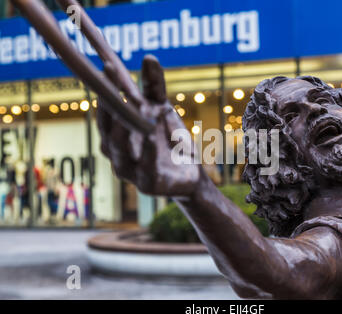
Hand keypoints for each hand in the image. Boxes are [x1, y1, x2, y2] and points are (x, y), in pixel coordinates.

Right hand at [96, 55, 200, 196]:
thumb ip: (154, 87)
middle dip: (110, 107)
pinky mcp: (148, 185)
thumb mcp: (163, 110)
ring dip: (125, 130)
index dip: (106, 90)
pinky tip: (151, 136)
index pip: (106, 111)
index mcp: (115, 135)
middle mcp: (116, 154)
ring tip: (132, 110)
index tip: (108, 67)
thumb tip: (149, 57)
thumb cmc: (170, 141)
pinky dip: (147, 152)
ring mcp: (130, 172)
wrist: (190, 175)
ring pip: (119, 151)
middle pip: (107, 130)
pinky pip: (145, 168)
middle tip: (114, 86)